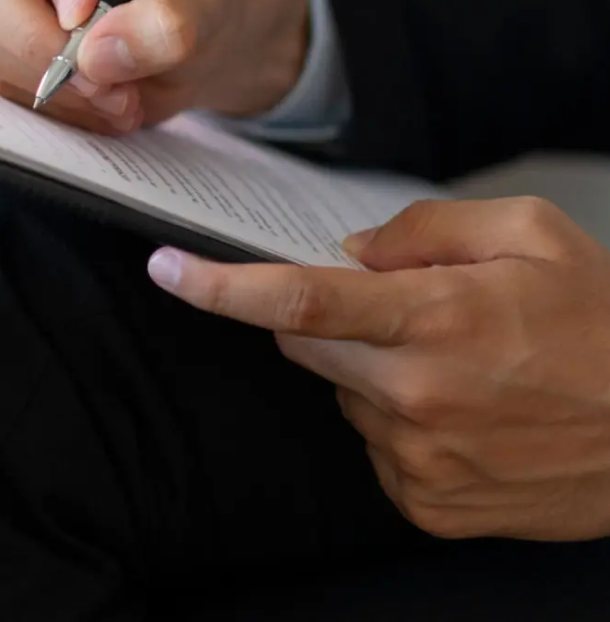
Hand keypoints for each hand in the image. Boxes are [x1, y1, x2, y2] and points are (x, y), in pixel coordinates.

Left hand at [147, 196, 609, 540]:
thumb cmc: (602, 324)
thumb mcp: (529, 233)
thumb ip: (424, 228)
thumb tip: (353, 254)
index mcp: (434, 317)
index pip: (299, 299)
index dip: (221, 287)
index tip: (167, 270)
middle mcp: (416, 394)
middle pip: (307, 343)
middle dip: (329, 317)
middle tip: (404, 309)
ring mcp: (419, 458)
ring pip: (344, 394)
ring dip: (374, 370)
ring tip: (461, 365)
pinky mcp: (428, 505)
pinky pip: (375, 445)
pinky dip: (399, 420)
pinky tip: (465, 411)